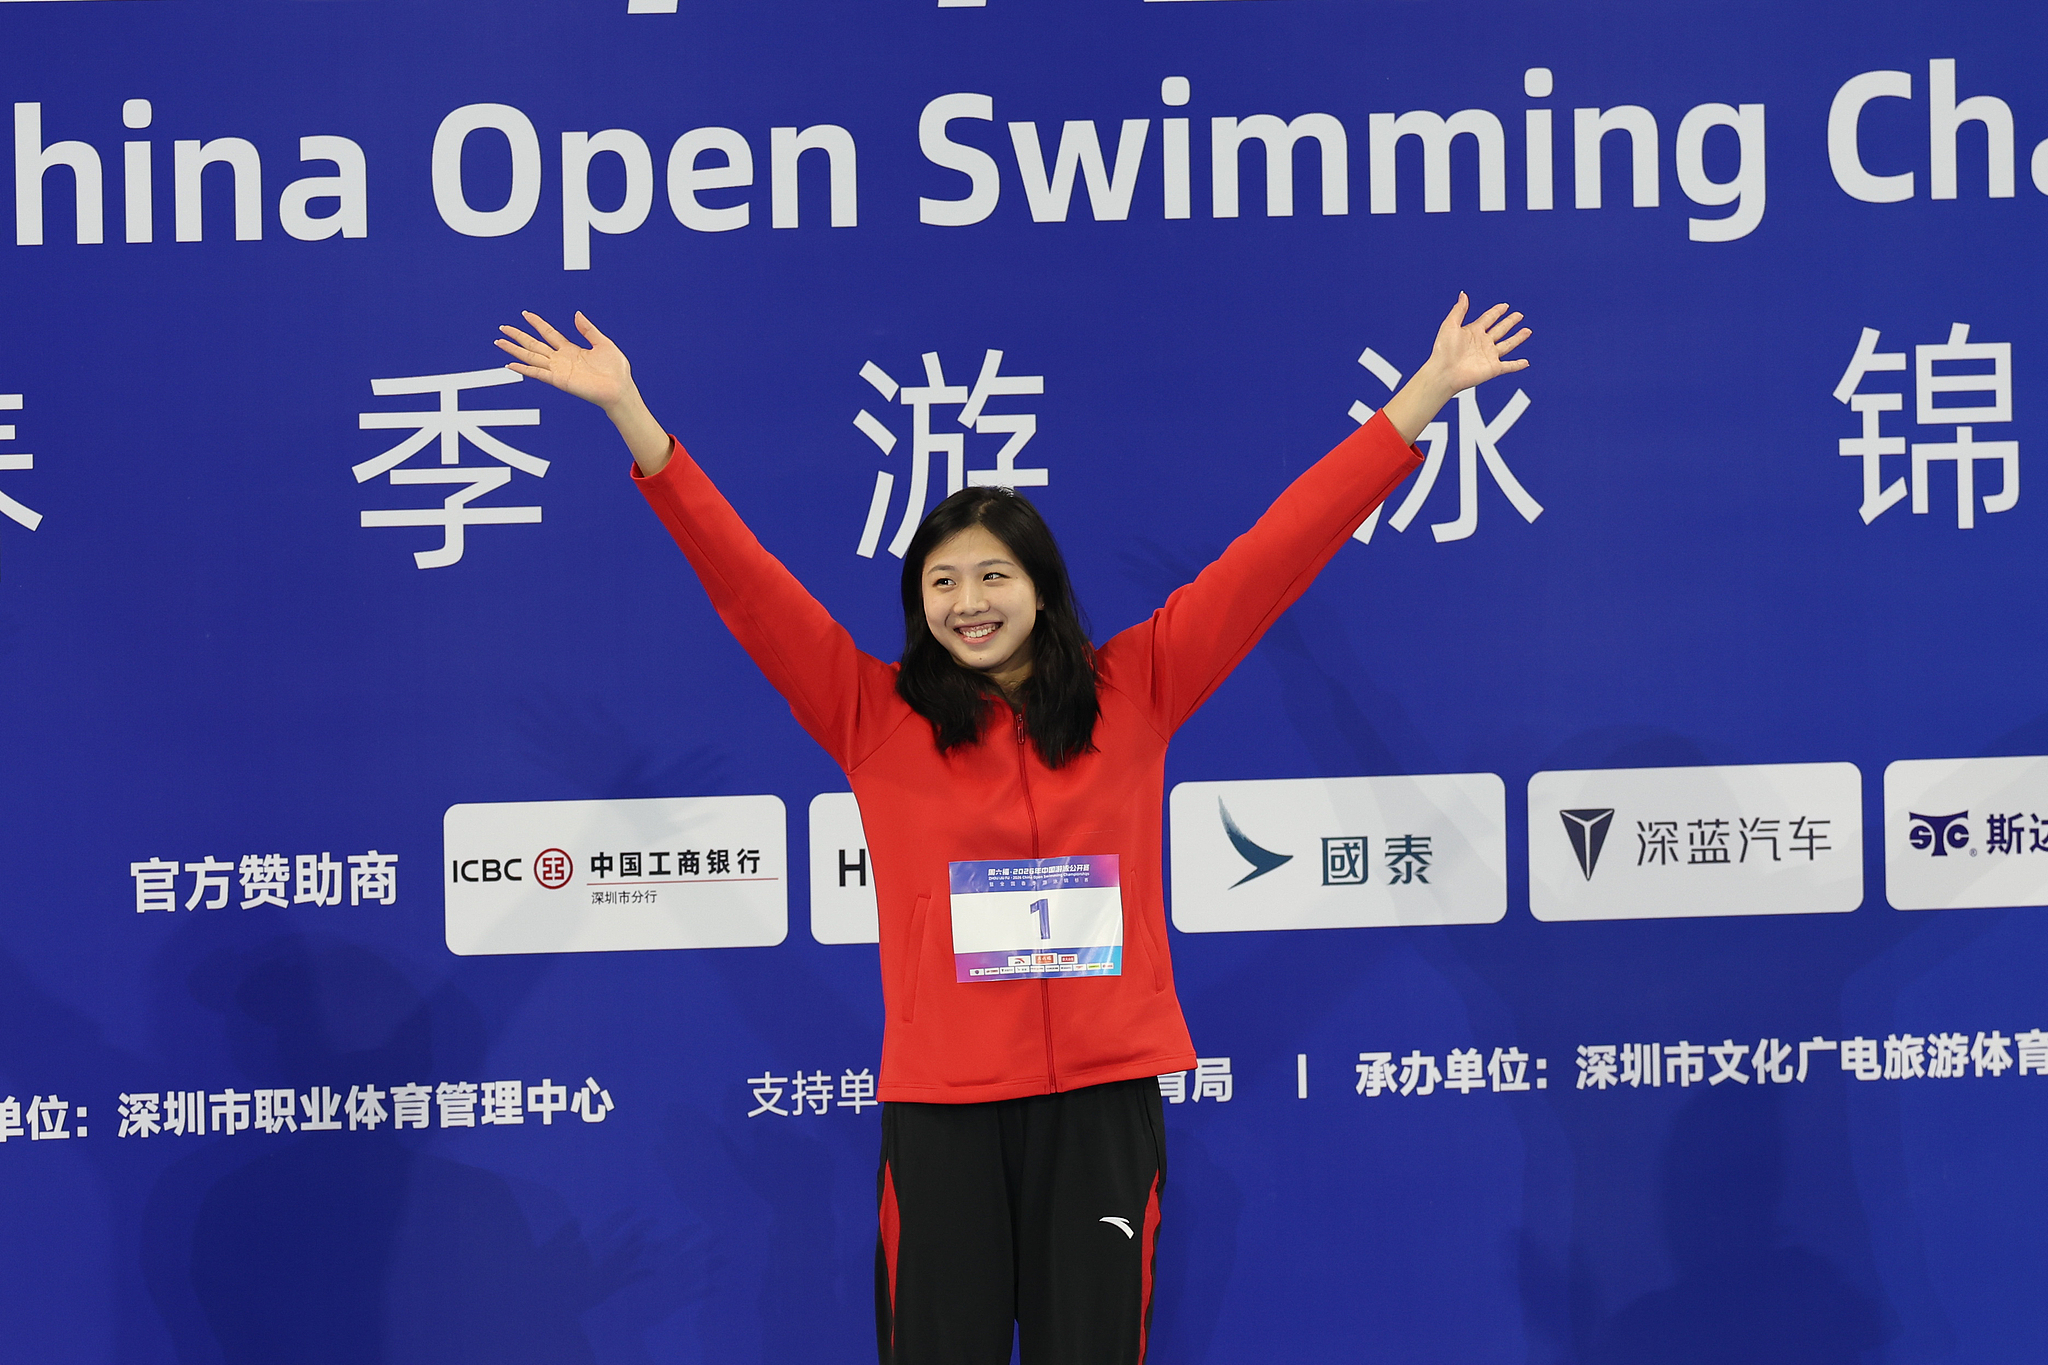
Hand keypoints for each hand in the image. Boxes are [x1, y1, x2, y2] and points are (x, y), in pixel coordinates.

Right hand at [496, 310, 671, 474]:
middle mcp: (561, 359)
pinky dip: (524, 369)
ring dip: (515, 350)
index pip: (548, 333)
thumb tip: (577, 314)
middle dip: (518, 335)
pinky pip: (538, 373)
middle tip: (503, 328)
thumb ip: (588, 329)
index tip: (525, 314)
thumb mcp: (603, 343)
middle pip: (534, 344)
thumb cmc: (616, 370)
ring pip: (531, 357)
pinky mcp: (559, 381)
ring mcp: (558, 370)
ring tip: (500, 342)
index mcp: (571, 349)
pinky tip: (511, 365)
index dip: (537, 323)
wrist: (619, 389)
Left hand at [1380, 293, 1531, 444]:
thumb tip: (1463, 294)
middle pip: (1500, 329)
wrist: (1444, 373)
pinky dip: (1517, 365)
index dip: (1497, 311)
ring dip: (1518, 338)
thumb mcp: (1450, 325)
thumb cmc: (1443, 351)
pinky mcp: (1493, 368)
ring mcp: (1488, 356)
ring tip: (1527, 331)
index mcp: (1472, 332)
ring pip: (1507, 345)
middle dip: (1510, 322)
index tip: (1505, 305)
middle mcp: (1482, 343)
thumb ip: (1459, 310)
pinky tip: (1526, 362)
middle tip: (1519, 315)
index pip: (1488, 318)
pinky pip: (1509, 366)